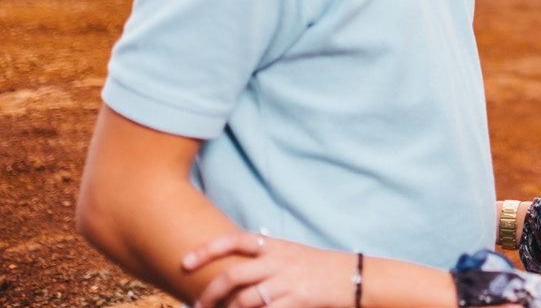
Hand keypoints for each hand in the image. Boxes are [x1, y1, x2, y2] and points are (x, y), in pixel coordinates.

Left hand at [183, 231, 357, 307]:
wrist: (354, 277)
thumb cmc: (321, 268)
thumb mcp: (293, 254)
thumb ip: (267, 257)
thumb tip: (237, 265)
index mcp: (276, 245)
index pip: (236, 239)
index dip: (208, 249)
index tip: (186, 262)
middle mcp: (279, 261)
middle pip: (234, 274)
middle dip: (210, 292)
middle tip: (198, 305)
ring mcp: (288, 282)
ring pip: (245, 299)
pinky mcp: (297, 300)